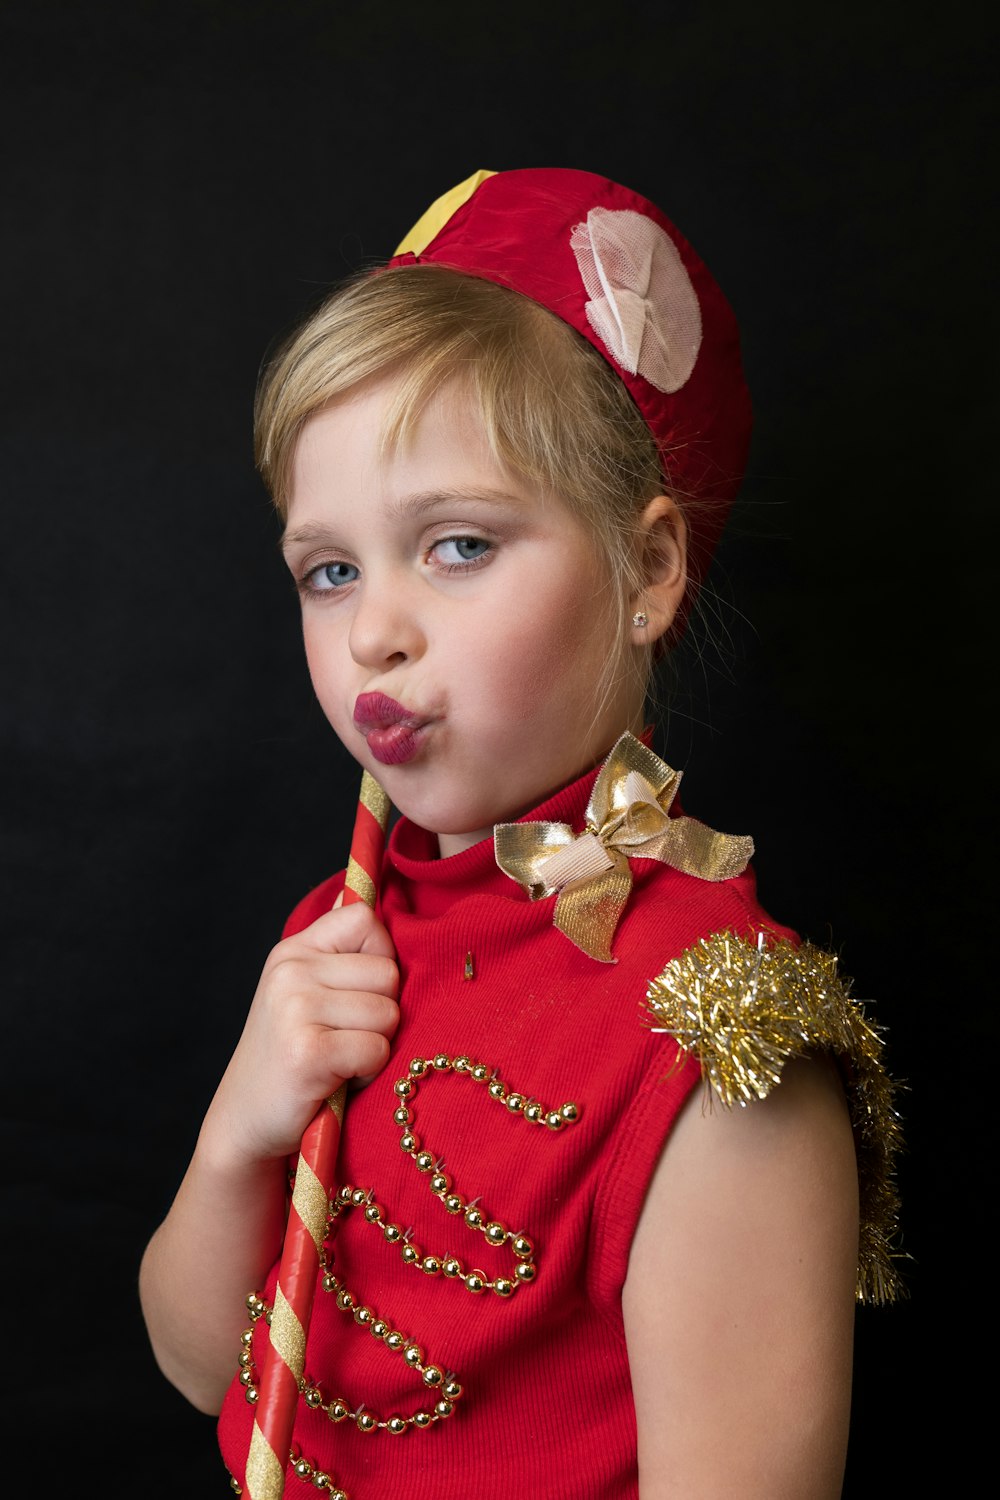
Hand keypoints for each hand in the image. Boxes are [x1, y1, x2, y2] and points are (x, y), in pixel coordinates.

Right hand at [201, 903, 398, 1169]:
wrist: (246, 1122)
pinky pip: (377, 1049)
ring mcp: (295, 1009)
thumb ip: (341, 955)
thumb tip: (384, 905)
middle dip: (382, 1012)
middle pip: (389, 972)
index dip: (379, 957)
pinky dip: (367, 1071)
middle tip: (344, 1037)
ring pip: (389, 1014)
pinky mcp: (307, 1052)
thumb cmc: (291, 1056)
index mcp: (293, 950)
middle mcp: (290, 971)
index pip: (366, 919)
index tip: (357, 992)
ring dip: (375, 1045)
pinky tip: (336, 1080)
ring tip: (339, 1059)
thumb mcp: (304, 993)